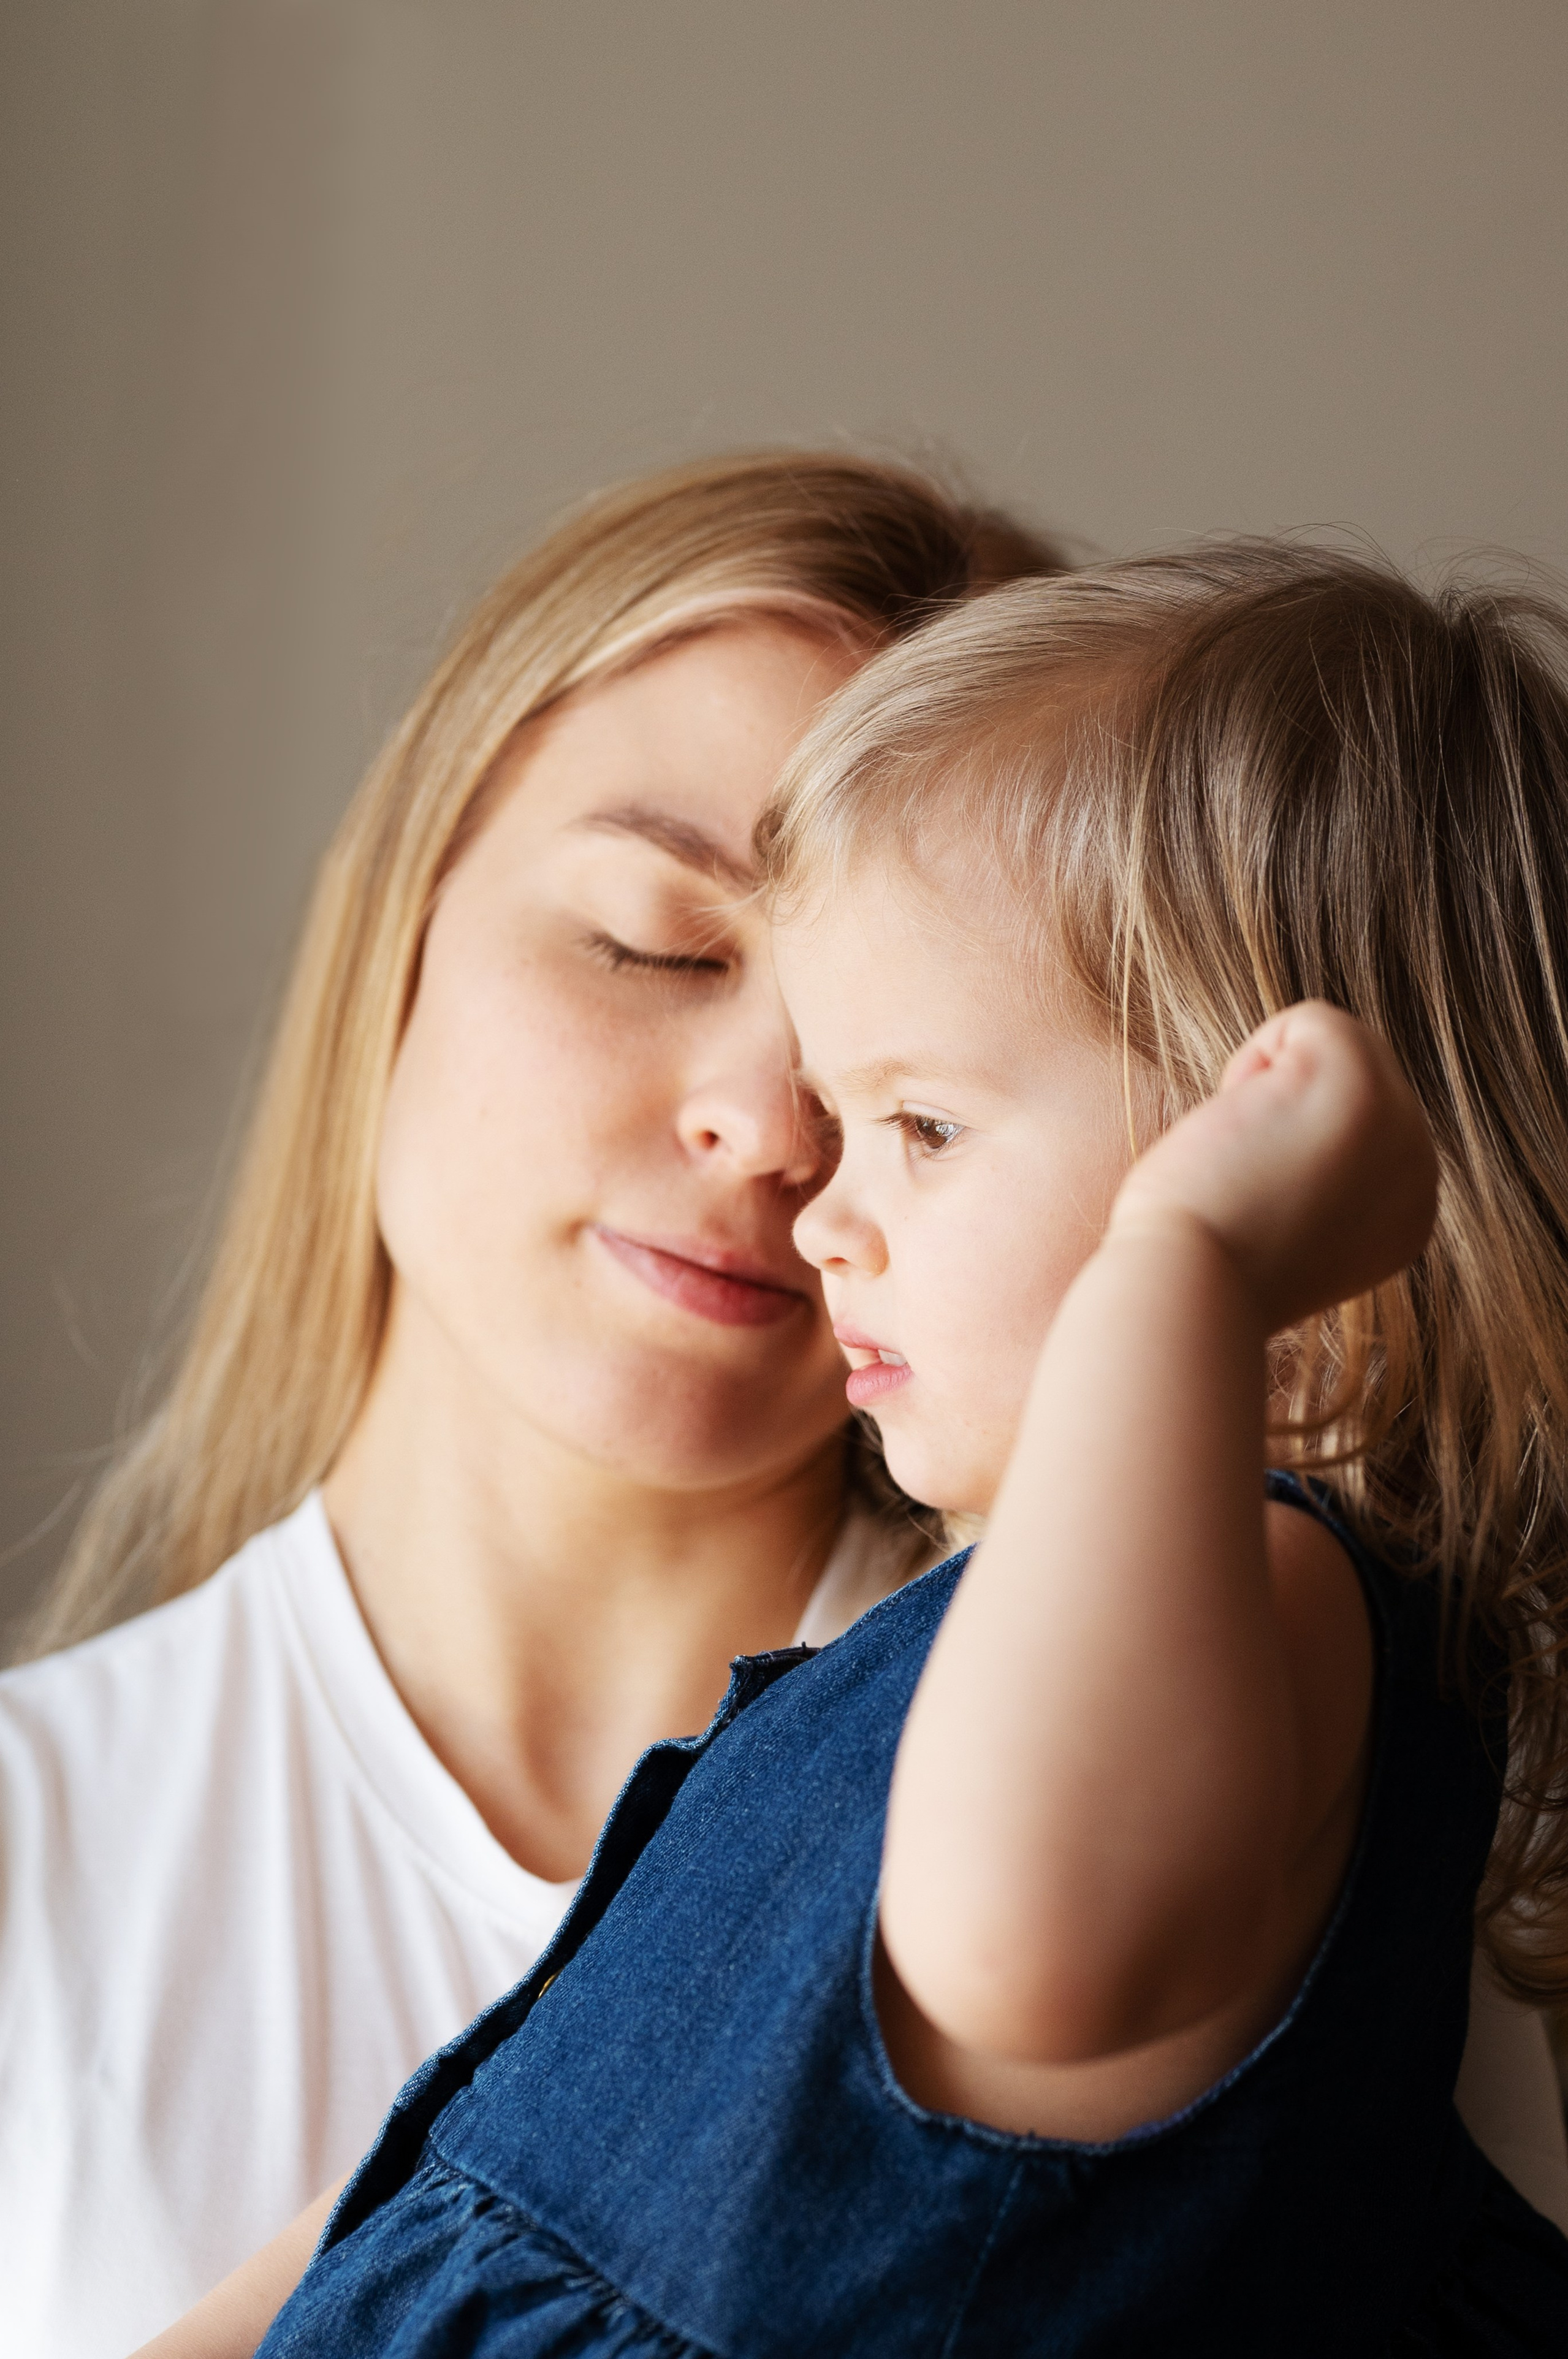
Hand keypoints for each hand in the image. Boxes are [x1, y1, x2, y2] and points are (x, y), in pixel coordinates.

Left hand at [1107, 1001, 1437, 1333]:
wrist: (1186, 1290)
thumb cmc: (1198, 1262)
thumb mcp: (1285, 1225)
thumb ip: (1318, 1177)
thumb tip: (1301, 1118)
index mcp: (1404, 1213)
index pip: (1350, 1124)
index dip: (1282, 1144)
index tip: (1255, 1208)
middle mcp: (1419, 1173)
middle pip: (1347, 1075)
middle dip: (1278, 1107)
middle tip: (1242, 1183)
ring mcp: (1402, 1127)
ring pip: (1330, 1045)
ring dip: (1263, 1087)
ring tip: (1242, 1158)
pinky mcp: (1361, 1084)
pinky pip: (1306, 1021)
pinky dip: (1249, 1061)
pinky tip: (1240, 1130)